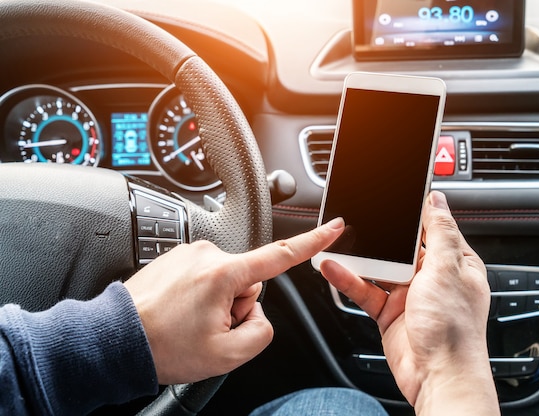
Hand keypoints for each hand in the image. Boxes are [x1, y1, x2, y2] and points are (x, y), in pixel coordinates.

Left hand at [124, 217, 344, 384]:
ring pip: (225, 280)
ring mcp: (188, 254)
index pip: (280, 255)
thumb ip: (262, 333)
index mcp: (224, 273)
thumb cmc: (163, 346)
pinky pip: (203, 277)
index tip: (333, 227)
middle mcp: (207, 255)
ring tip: (188, 322)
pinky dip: (198, 296)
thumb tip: (256, 315)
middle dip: (236, 306)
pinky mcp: (174, 258)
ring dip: (216, 302)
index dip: (313, 242)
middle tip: (207, 328)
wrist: (116, 339)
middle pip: (248, 281)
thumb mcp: (226, 356)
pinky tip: (179, 313)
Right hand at [320, 191, 498, 414]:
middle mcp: (432, 277)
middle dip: (380, 235)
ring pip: (379, 267)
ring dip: (360, 258)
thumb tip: (437, 200)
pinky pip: (366, 289)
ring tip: (338, 243)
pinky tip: (334, 268)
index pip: (433, 228)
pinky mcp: (390, 311)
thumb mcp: (447, 269)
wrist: (438, 376)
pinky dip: (350, 279)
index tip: (395, 196)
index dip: (415, 213)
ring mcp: (410, 295)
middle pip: (401, 246)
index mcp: (455, 263)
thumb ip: (440, 232)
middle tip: (357, 218)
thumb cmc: (454, 330)